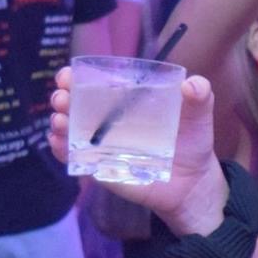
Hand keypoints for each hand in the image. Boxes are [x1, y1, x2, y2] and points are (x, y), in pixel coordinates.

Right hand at [47, 66, 227, 235]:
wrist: (193, 181)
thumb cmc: (191, 142)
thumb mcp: (198, 116)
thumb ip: (200, 97)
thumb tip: (192, 84)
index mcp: (125, 102)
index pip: (93, 83)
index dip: (76, 77)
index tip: (68, 75)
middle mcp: (107, 120)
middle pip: (74, 104)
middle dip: (62, 98)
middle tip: (63, 98)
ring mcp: (101, 145)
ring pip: (69, 130)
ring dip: (58, 123)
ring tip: (60, 120)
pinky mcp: (101, 168)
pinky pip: (75, 159)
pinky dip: (62, 151)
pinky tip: (59, 144)